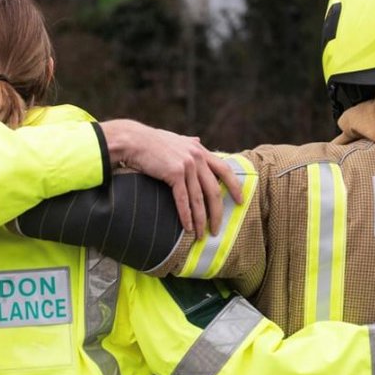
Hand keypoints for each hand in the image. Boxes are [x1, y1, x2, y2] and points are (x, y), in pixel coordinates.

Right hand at [98, 119, 241, 233]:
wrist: (134, 140)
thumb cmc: (151, 141)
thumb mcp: (175, 139)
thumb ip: (189, 143)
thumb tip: (198, 140)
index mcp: (200, 150)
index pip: (224, 170)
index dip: (234, 186)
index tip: (240, 201)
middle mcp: (197, 157)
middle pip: (214, 190)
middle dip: (217, 212)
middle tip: (216, 229)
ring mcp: (187, 165)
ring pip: (199, 198)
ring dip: (201, 220)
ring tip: (201, 235)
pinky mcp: (175, 173)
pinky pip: (183, 199)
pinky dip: (187, 216)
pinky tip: (188, 228)